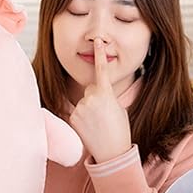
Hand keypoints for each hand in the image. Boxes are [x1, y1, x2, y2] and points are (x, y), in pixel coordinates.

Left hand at [69, 37, 131, 162]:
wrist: (112, 151)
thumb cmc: (119, 129)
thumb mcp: (118, 107)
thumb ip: (107, 95)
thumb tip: (96, 92)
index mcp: (106, 93)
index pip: (102, 70)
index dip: (100, 54)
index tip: (97, 41)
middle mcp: (91, 98)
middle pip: (91, 88)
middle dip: (97, 97)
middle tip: (105, 114)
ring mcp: (80, 107)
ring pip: (84, 100)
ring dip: (90, 108)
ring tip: (99, 123)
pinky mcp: (73, 117)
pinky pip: (77, 111)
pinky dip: (83, 117)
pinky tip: (90, 127)